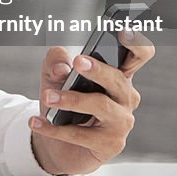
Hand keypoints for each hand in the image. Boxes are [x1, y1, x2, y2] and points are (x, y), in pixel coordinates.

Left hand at [29, 30, 154, 175]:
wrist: (58, 143)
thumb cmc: (63, 102)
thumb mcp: (53, 76)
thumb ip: (55, 62)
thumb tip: (62, 68)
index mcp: (117, 74)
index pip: (139, 55)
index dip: (135, 42)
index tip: (123, 31)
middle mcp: (125, 97)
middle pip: (117, 79)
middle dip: (97, 70)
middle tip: (77, 64)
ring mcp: (121, 122)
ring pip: (100, 105)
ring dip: (71, 100)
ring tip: (47, 97)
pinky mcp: (110, 144)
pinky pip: (80, 134)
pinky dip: (54, 128)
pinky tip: (37, 122)